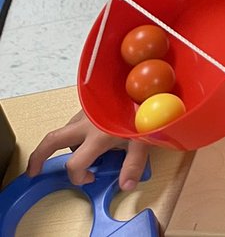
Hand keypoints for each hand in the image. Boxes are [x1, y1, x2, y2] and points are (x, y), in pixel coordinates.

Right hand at [26, 109, 148, 192]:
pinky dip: (75, 133)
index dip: (78, 177)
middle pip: (51, 141)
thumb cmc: (144, 111)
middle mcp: (85, 124)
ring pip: (65, 131)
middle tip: (33, 171)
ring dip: (65, 145)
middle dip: (37, 158)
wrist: (145, 86)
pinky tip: (90, 135)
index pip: (74, 164)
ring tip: (80, 152)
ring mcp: (85, 112)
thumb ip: (133, 165)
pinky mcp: (89, 105)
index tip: (90, 177)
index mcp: (97, 136)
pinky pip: (75, 122)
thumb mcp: (144, 140)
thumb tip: (125, 185)